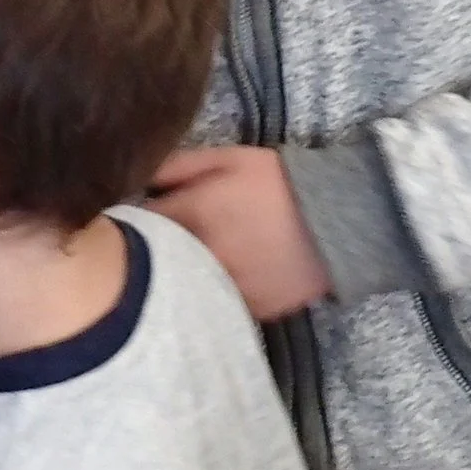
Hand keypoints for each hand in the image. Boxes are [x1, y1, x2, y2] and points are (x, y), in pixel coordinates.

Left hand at [144, 147, 332, 319]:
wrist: (336, 220)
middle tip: (156, 242)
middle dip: (148, 252)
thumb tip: (138, 179)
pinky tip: (215, 281)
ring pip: (180, 287)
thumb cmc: (275, 182)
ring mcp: (222, 287)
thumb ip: (175, 166)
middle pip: (151, 261)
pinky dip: (207, 295)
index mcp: (189, 215)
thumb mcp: (224, 159)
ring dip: (176, 277)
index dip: (134, 220)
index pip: (136, 223)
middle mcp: (198, 256)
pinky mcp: (246, 310)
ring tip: (185, 263)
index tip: (137, 217)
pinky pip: (212, 305)